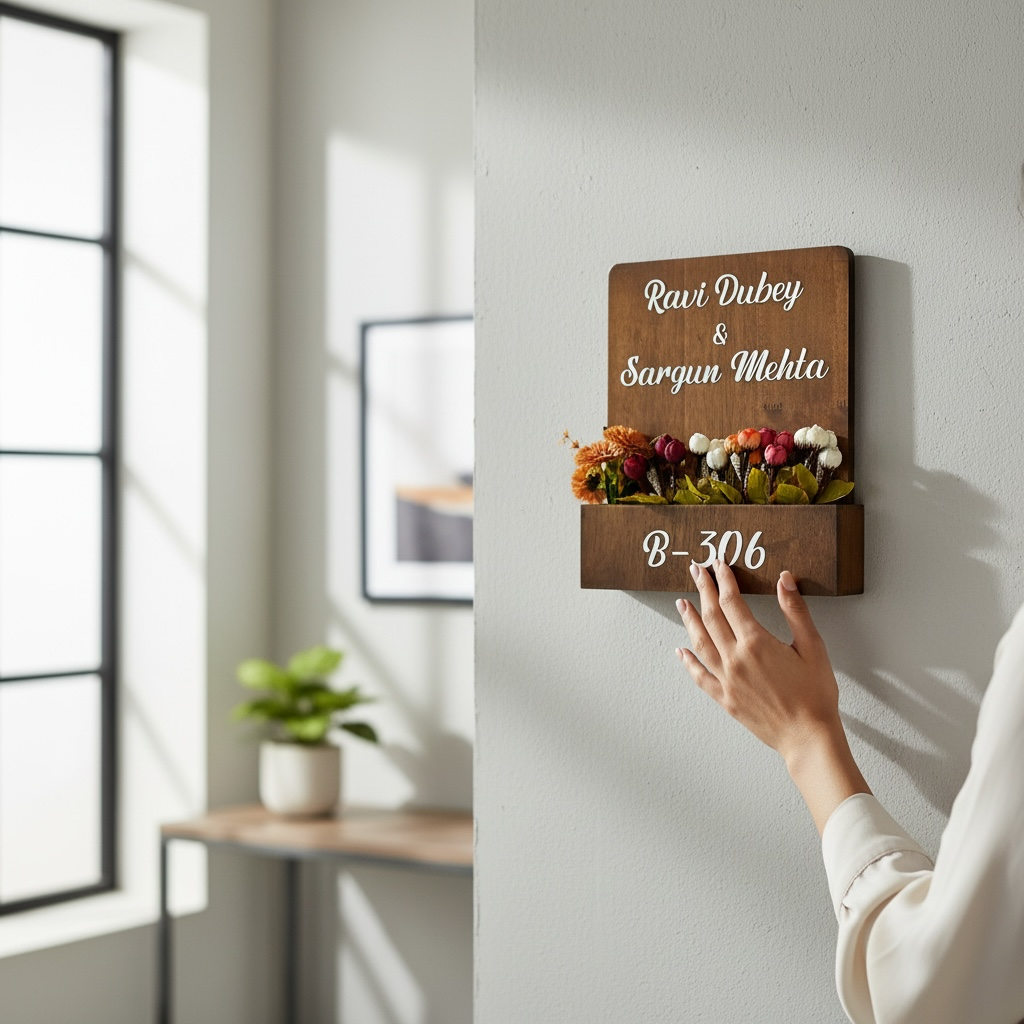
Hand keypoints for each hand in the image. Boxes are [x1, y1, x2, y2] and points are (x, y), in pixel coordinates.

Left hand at [676, 559, 869, 832]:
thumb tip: (785, 580)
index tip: (718, 565)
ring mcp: (726, 679)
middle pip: (712, 616)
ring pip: (700, 643)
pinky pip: (700, 676)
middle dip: (702, 590)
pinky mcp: (724, 698)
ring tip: (682, 603)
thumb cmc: (815, 694)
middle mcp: (735, 658)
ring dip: (690, 620)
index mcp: (756, 643)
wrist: (808, 736)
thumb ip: (796, 611)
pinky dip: (688, 662)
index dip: (723, 580)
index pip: (732, 602)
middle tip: (695, 571)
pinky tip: (682, 651)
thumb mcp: (813, 647)